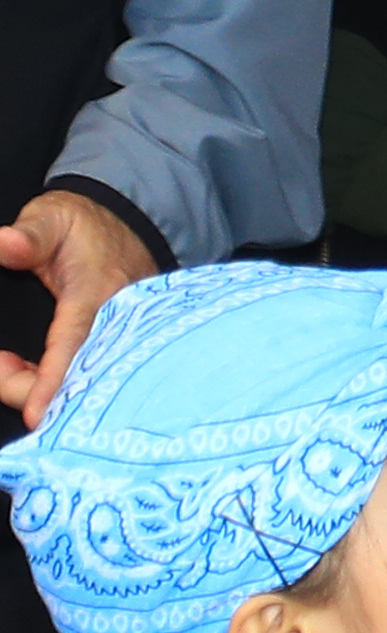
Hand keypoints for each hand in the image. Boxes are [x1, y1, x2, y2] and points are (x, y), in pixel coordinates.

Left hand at [0, 191, 161, 423]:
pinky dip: (54, 381)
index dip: (53, 381)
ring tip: (5, 364)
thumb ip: (29, 235)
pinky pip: (87, 374)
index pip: (72, 343)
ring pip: (83, 380)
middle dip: (33, 388)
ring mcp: (119, 336)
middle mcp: (116, 322)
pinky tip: (25, 369)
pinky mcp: (116, 344)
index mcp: (97, 294)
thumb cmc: (83, 224)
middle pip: (79, 376)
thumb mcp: (52, 218)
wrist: (127, 223)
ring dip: (40, 385)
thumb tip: (3, 244)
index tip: (37, 414)